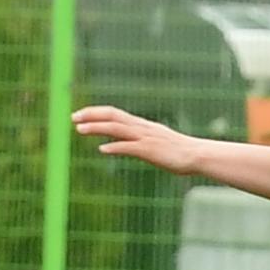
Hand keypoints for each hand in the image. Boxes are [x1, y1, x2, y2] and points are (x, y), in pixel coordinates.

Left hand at [72, 105, 208, 175]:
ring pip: (117, 129)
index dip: (96, 113)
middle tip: (73, 117)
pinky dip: (115, 147)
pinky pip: (130, 147)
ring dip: (97, 128)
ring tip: (79, 129)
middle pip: (113, 116)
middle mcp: (141, 128)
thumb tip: (111, 146)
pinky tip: (102, 150)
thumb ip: (132, 143)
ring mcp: (145, 138)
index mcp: (141, 125)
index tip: (80, 115)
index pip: (115, 114)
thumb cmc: (176, 152)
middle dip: (92, 116)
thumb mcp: (151, 143)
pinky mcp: (150, 151)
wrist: (196, 156)